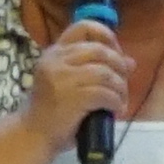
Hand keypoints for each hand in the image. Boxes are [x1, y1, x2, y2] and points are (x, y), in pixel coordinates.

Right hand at [24, 22, 136, 146]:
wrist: (32, 135)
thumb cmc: (52, 110)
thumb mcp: (69, 83)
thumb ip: (95, 69)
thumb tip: (130, 62)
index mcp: (54, 53)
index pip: (83, 28)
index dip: (106, 35)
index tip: (116, 51)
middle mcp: (57, 60)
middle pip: (100, 51)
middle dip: (119, 66)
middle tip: (123, 83)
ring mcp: (63, 78)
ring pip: (106, 73)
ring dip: (120, 88)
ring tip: (121, 100)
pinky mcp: (73, 97)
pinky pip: (105, 93)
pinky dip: (116, 101)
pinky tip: (116, 110)